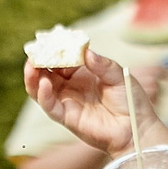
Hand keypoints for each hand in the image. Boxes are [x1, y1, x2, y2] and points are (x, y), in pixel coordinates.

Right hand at [24, 52, 167, 156]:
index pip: (62, 59)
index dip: (53, 50)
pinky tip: (44, 84)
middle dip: (38, 61)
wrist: (136, 127)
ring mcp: (67, 101)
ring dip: (33, 77)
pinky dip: (43, 95)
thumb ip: (102, 65)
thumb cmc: (130, 100)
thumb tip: (86, 52)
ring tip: (31, 66)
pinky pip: (50, 106)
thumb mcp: (118, 75)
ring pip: (41, 89)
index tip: (47, 40)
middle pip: (46, 72)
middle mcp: (71, 86)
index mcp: (82, 73)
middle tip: (33, 52)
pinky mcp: (67, 117)